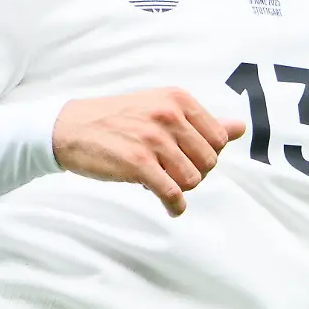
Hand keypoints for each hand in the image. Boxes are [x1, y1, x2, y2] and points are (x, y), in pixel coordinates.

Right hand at [51, 89, 245, 216]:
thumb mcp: (159, 109)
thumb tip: (240, 128)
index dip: (204, 155)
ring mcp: (153, 139)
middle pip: (209, 161)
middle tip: (171, 174)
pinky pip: (173, 193)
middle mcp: (169, 116)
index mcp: (177, 100)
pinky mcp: (138, 163)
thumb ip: (201, 121)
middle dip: (194, 173)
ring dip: (180, 189)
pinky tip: (170, 208)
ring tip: (162, 183)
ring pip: (193, 179)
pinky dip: (175, 206)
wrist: (69, 128)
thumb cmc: (115, 119)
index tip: (185, 159)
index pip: (218, 138)